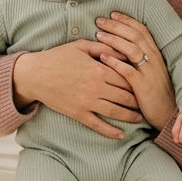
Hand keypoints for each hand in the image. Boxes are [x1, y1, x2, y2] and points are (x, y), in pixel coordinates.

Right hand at [13, 40, 140, 139]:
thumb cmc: (57, 57)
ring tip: (139, 118)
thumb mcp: (80, 46)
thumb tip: (121, 49)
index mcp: (98, 69)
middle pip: (124, 95)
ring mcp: (87, 102)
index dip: (136, 81)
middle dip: (137, 100)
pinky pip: (98, 125)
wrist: (35, 74)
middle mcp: (95, 87)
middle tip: (146, 102)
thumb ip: (103, 47)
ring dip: (130, 116)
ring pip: (115, 111)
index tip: (143, 84)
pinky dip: (111, 131)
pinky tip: (120, 135)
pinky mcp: (78, 113)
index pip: (125, 77)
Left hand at [95, 13, 177, 127]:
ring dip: (114, 40)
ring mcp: (149, 72)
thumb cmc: (155, 92)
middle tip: (100, 20)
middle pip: (134, 36)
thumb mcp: (151, 71)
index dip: (127, 21)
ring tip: (98, 35)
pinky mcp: (143, 86)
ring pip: (131, 50)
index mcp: (155, 54)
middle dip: (116, 26)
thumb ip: (141, 58)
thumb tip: (124, 45)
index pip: (141, 31)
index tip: (112, 14)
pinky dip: (114, 62)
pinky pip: (127, 71)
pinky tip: (102, 57)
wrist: (167, 113)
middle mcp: (153, 60)